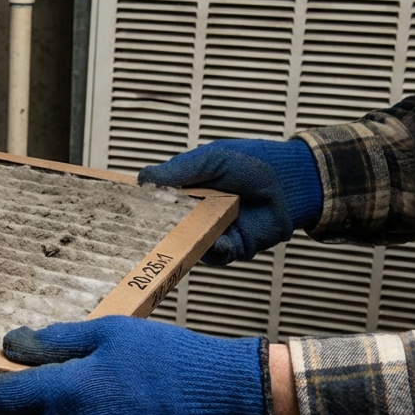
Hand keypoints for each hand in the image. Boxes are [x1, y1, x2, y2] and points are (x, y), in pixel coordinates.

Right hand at [139, 139, 321, 264]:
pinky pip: (213, 255)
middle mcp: (194, 215)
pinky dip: (212, 249)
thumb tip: (143, 178)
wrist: (288, 181)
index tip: (126, 210)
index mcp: (184, 192)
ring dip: (185, 241)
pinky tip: (214, 238)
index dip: (140, 209)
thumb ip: (178, 170)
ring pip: (187, 245)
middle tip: (144, 229)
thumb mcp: (210, 159)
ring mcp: (211, 232)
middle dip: (154, 232)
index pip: (154, 205)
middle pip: (165, 230)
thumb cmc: (250, 164)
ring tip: (183, 230)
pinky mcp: (230, 248)